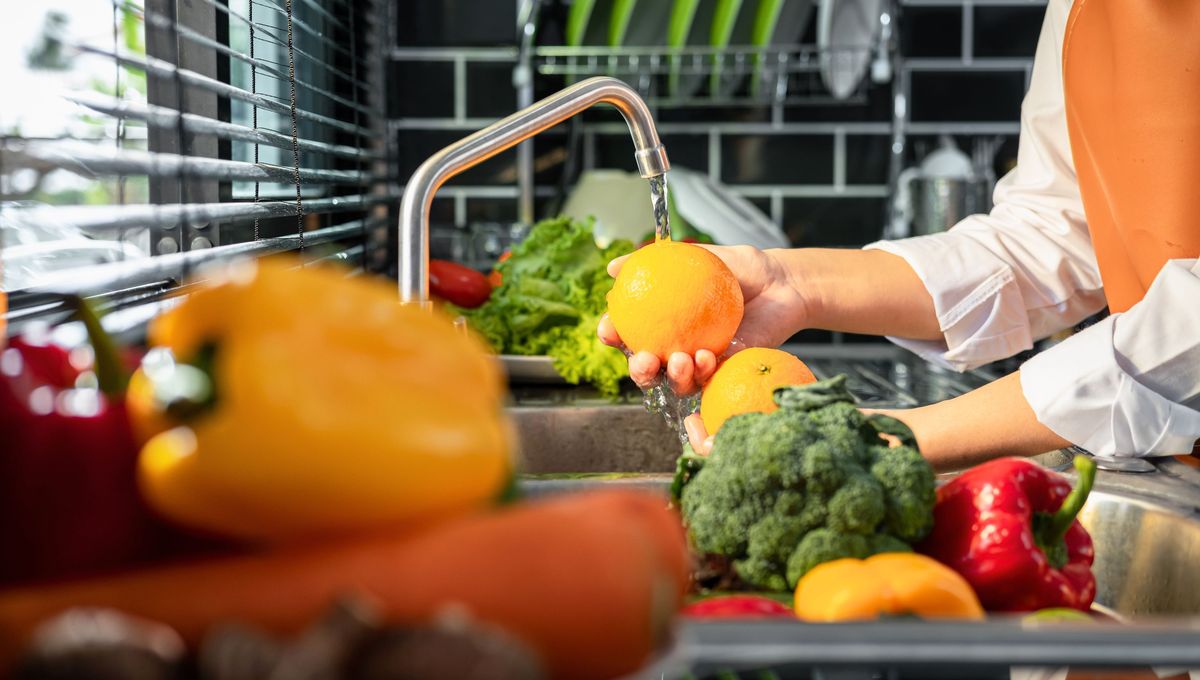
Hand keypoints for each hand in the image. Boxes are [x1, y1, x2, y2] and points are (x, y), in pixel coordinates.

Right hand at [598, 245, 806, 392]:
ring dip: (671, 376)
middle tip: (644, 360)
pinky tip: (705, 357)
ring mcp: (700, 363)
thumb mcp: (700, 256)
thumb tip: (612, 267)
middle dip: (638, 370)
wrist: (784, 284)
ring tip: (679, 360)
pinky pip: (708, 381)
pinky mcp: (726, 373)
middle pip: (646, 367)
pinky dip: (702, 373)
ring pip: (674, 382)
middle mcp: (677, 345)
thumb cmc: (743, 269)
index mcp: (663, 320)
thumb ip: (659, 260)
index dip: (612, 335)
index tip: (609, 330)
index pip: (628, 332)